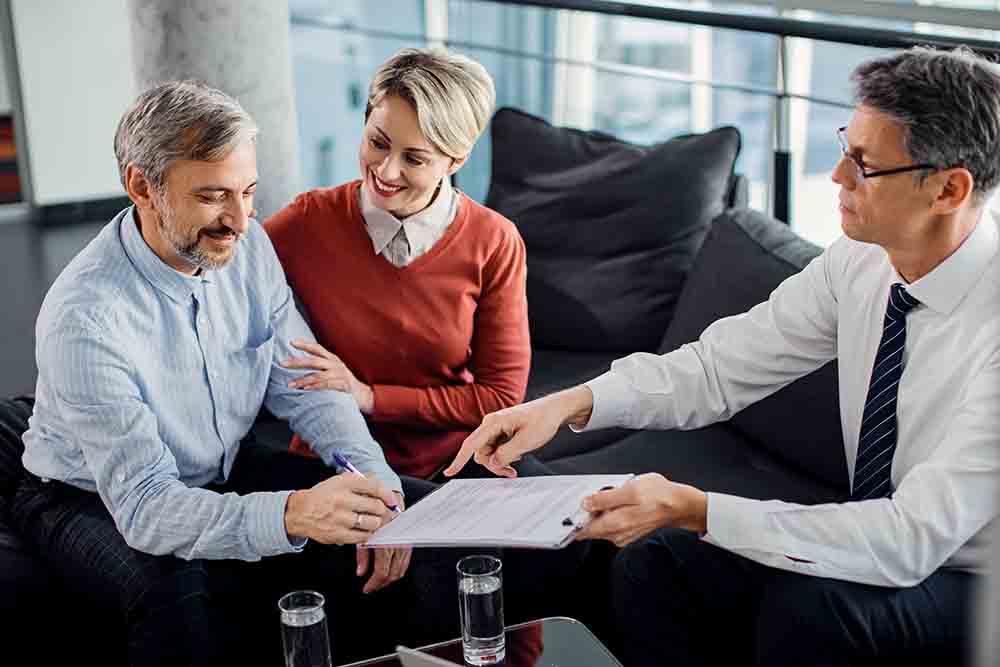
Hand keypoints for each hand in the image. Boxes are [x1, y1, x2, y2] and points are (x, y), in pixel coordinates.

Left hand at [282, 340, 373, 412]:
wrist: (363, 394)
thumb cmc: (344, 382)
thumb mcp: (334, 370)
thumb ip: (321, 366)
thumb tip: (300, 364)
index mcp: (333, 359)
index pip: (318, 349)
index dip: (305, 345)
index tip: (292, 342)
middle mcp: (336, 365)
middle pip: (314, 361)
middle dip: (297, 362)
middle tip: (283, 363)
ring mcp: (340, 375)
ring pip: (318, 375)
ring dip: (302, 380)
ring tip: (290, 385)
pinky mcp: (343, 386)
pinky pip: (326, 386)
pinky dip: (315, 387)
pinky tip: (305, 389)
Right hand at [284, 473, 396, 543]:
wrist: (299, 512)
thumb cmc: (323, 496)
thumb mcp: (339, 481)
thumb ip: (361, 481)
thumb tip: (381, 485)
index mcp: (344, 483)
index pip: (374, 487)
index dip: (387, 494)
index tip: (391, 500)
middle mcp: (342, 500)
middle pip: (376, 506)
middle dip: (384, 510)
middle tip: (383, 512)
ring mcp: (340, 518)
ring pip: (372, 523)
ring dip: (377, 523)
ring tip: (373, 521)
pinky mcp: (338, 534)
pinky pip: (362, 536)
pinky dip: (367, 533)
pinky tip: (364, 529)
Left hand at [355, 492, 410, 592]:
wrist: (388, 499)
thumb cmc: (373, 513)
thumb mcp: (363, 533)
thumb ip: (362, 555)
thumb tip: (361, 572)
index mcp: (386, 544)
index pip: (382, 572)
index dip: (374, 584)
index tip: (367, 588)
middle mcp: (398, 545)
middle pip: (392, 573)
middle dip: (381, 583)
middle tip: (372, 587)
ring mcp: (405, 544)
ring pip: (400, 569)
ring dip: (390, 577)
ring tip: (379, 580)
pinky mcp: (409, 542)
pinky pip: (405, 561)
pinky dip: (397, 568)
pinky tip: (390, 569)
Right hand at [444, 385, 593, 477]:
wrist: (554, 411)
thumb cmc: (543, 420)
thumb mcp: (527, 440)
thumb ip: (507, 453)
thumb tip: (492, 463)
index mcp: (494, 422)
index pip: (471, 444)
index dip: (459, 460)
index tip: (450, 472)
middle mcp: (491, 425)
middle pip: (480, 453)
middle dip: (493, 465)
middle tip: (511, 472)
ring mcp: (495, 429)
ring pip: (488, 454)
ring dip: (500, 462)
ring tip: (516, 464)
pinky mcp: (501, 433)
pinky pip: (495, 450)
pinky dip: (504, 457)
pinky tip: (517, 454)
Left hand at [574, 473, 707, 546]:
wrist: (680, 504)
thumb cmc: (658, 495)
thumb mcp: (630, 490)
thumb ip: (605, 498)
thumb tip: (586, 503)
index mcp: (615, 525)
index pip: (583, 531)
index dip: (571, 522)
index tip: (564, 512)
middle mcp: (617, 534)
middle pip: (590, 528)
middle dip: (584, 514)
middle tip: (585, 496)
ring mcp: (622, 534)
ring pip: (599, 525)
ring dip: (596, 512)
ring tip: (603, 495)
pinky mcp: (628, 530)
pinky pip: (610, 524)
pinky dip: (607, 514)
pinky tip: (614, 501)